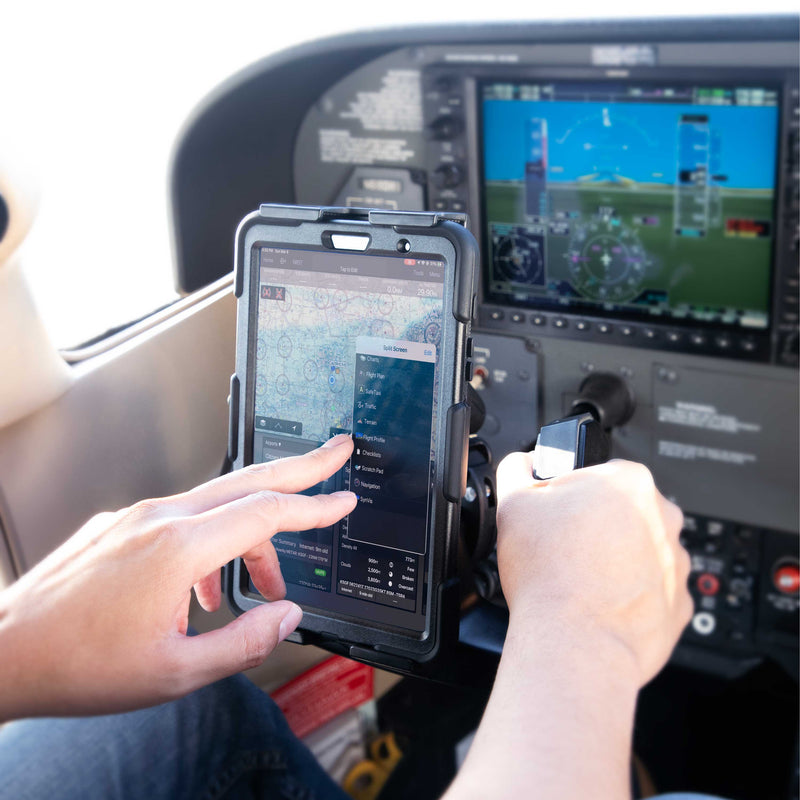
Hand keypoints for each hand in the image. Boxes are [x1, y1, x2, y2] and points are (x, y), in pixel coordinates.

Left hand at [0, 434, 354, 720]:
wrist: (4, 652)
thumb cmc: (78, 664)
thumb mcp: (176, 671)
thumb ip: (245, 642)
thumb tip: (286, 616)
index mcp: (178, 548)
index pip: (267, 512)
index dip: (315, 506)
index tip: (343, 499)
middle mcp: (159, 518)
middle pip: (249, 480)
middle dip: (301, 467)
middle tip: (335, 453)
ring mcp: (136, 516)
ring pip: (216, 507)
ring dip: (250, 536)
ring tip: (262, 583)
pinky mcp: (119, 524)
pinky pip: (182, 521)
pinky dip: (210, 543)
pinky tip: (201, 589)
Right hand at [495, 454, 691, 686]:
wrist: (575, 644)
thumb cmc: (549, 574)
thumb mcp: (513, 502)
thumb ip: (518, 469)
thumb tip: (523, 463)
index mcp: (629, 481)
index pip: (598, 474)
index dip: (569, 494)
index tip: (554, 515)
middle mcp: (663, 517)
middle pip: (622, 512)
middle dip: (594, 526)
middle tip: (561, 548)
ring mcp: (676, 562)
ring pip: (639, 551)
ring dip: (613, 560)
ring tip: (577, 579)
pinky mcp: (679, 603)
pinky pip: (650, 591)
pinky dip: (628, 595)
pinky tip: (598, 603)